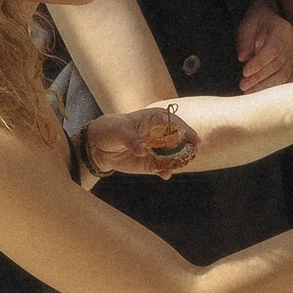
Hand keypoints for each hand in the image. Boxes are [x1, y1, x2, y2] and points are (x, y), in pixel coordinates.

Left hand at [79, 107, 199, 178]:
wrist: (97, 146)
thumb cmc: (110, 129)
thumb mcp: (119, 131)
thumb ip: (132, 139)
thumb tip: (143, 150)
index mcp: (155, 118)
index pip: (175, 122)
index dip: (186, 130)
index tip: (194, 140)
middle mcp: (160, 134)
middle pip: (179, 140)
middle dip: (187, 148)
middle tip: (191, 155)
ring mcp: (156, 149)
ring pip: (173, 156)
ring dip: (177, 162)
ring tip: (175, 166)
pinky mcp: (150, 163)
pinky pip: (162, 168)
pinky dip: (165, 171)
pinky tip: (165, 174)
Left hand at [237, 4, 292, 92]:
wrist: (269, 20)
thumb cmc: (257, 23)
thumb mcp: (247, 26)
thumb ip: (245, 40)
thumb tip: (243, 57)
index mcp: (282, 30)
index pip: (273, 50)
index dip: (259, 63)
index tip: (244, 72)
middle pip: (278, 65)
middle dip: (259, 78)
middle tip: (243, 85)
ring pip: (283, 75)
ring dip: (265, 86)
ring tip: (249, 92)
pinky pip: (287, 80)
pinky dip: (274, 89)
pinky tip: (261, 94)